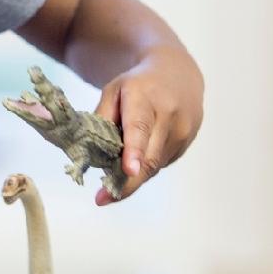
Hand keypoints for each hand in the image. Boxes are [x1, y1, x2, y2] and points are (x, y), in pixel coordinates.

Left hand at [93, 47, 203, 204]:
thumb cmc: (138, 85)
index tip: (129, 170)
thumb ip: (102, 117)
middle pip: (149, 156)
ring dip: (133, 178)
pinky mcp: (186, 144)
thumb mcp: (113, 91)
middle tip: (103, 198)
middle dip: (127, 182)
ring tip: (111, 185)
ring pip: (154, 165)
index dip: (134, 151)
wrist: (178, 75)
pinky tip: (134, 163)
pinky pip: (161, 163)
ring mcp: (182, 131)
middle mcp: (168, 115)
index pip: (139, 127)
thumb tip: (86, 149)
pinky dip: (145, 168)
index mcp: (144, 97)